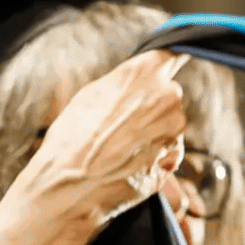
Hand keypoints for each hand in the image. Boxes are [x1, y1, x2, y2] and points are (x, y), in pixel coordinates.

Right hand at [0, 49, 189, 244]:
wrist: (70, 187)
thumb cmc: (71, 141)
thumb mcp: (90, 97)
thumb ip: (121, 85)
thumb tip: (133, 83)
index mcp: (144, 73)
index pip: (171, 56)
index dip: (166, 66)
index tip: (164, 70)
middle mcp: (167, 99)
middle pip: (169, 97)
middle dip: (152, 108)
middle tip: (122, 125)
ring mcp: (173, 133)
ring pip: (169, 128)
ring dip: (153, 137)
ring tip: (119, 150)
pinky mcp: (173, 161)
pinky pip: (168, 156)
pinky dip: (154, 159)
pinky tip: (128, 165)